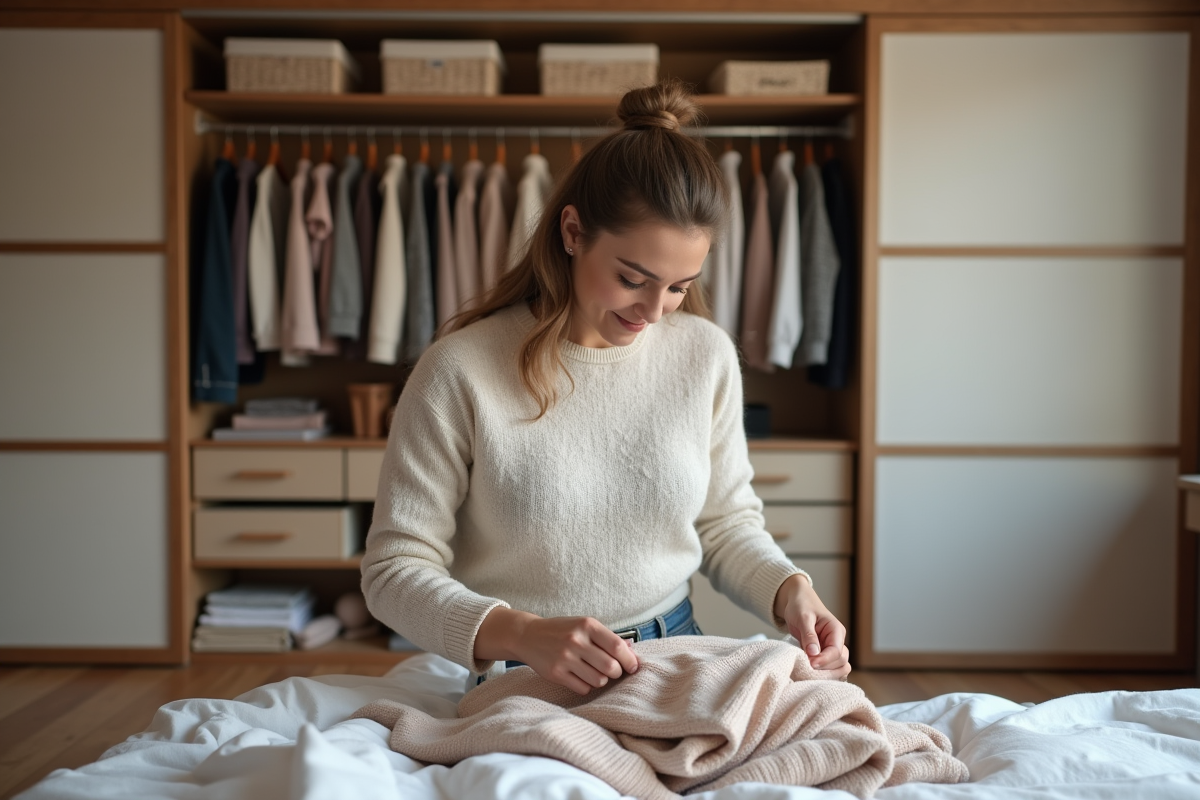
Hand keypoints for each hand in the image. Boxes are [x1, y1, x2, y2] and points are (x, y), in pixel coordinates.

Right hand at [475, 607, 639, 694]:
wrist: (527, 635)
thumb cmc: (562, 630)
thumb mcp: (584, 626)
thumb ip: (607, 637)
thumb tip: (632, 649)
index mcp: (587, 625)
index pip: (618, 647)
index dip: (630, 660)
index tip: (633, 667)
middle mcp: (576, 640)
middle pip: (611, 667)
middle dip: (616, 672)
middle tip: (613, 671)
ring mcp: (565, 657)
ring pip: (598, 680)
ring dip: (601, 679)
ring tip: (594, 672)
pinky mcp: (556, 673)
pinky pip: (583, 688)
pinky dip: (587, 686)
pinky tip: (580, 676)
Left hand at [773, 573, 850, 679]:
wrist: (797, 601)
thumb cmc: (801, 605)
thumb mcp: (803, 617)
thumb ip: (809, 635)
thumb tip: (814, 653)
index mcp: (836, 630)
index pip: (837, 652)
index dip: (824, 660)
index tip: (810, 663)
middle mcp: (837, 641)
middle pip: (841, 662)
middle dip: (826, 668)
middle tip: (807, 667)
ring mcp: (831, 648)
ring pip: (838, 667)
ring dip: (826, 672)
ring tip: (809, 671)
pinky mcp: (824, 654)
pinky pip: (829, 668)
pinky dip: (823, 672)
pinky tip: (811, 672)